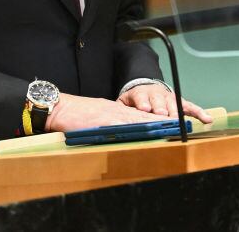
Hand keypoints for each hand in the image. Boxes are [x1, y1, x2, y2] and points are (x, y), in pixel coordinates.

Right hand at [44, 93, 160, 131]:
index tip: (170, 122)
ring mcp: (111, 115)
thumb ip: (110, 120)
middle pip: (143, 115)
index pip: (140, 114)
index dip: (156, 118)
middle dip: (161, 120)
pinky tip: (145, 131)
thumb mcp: (97, 113)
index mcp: (116, 109)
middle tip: (179, 124)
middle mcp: (117, 111)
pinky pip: (123, 125)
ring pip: (137, 119)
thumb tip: (120, 129)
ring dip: (154, 124)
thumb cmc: (75, 112)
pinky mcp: (104, 121)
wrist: (60, 107)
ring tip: (169, 128)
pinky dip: (136, 129)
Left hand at [117, 83, 212, 123]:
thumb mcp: (124, 102)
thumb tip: (114, 120)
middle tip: (163, 115)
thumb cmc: (135, 99)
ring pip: (175, 104)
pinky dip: (199, 113)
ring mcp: (169, 97)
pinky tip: (207, 119)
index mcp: (141, 94)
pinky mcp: (179, 101)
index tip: (146, 109)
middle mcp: (156, 94)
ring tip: (182, 122)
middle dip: (161, 108)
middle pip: (160, 101)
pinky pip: (191, 107)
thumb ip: (121, 109)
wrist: (145, 85)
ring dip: (177, 113)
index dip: (144, 103)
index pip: (141, 97)